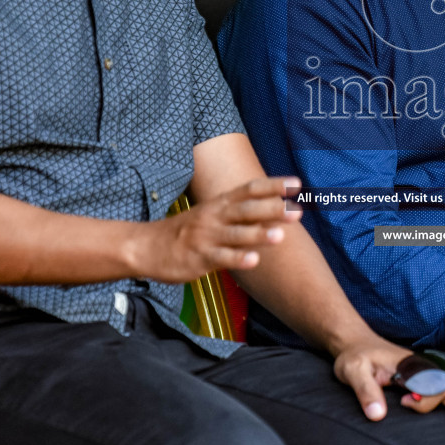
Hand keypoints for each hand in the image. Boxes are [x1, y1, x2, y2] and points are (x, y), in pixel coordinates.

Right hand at [130, 175, 300, 282]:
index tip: (297, 183)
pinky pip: (221, 258)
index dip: (273, 185)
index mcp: (219, 203)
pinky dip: (238, 259)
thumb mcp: (210, 213)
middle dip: (272, 209)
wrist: (147, 246)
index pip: (250, 189)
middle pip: (246, 210)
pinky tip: (254, 260)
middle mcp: (215, 216)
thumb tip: (273, 207)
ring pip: (236, 234)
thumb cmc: (186, 231)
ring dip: (259, 234)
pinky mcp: (199, 258)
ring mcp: (207, 237)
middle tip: (297, 211)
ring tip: (281, 236)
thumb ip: (238, 211)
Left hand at [332, 339, 444, 437]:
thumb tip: (377, 416)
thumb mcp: (352, 372)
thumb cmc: (355, 359)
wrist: (357, 343)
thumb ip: (365, 391)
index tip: (405, 403)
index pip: (431, 386)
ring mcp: (431, 373)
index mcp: (412, 367)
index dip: (424, 400)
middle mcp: (427, 369)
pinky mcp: (430, 379)